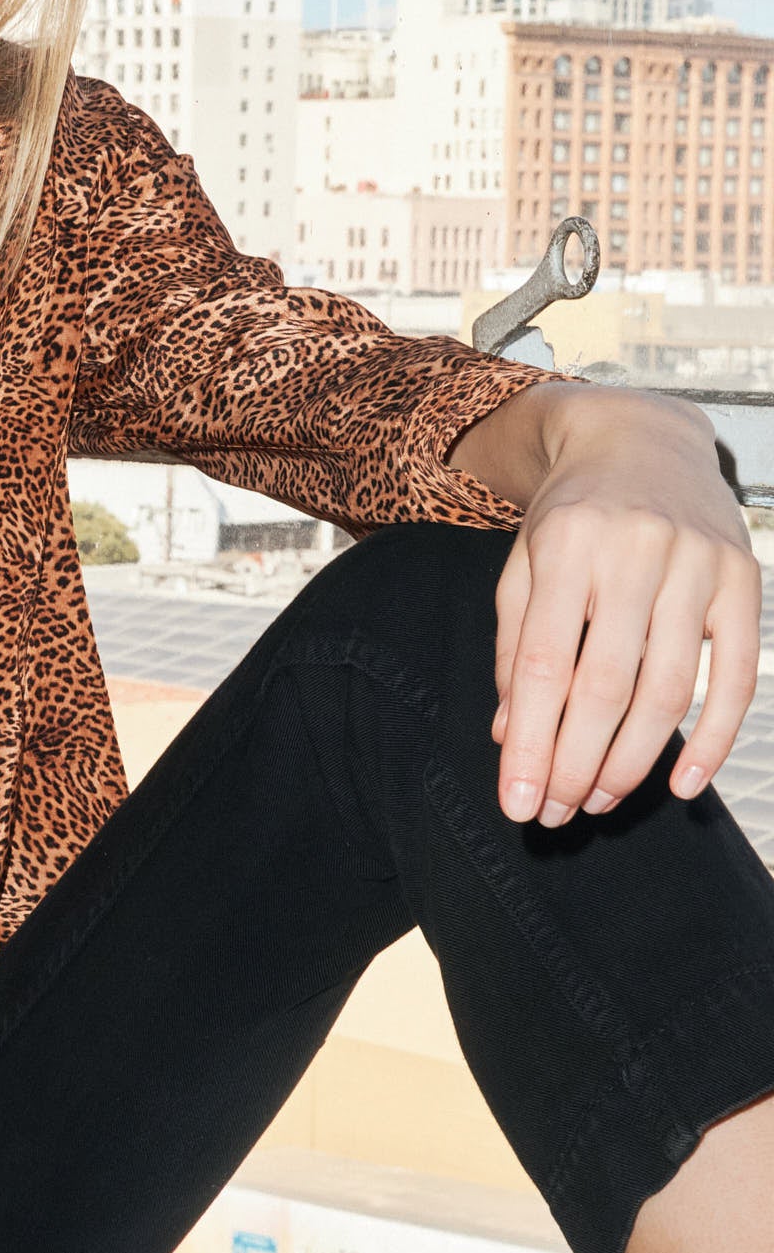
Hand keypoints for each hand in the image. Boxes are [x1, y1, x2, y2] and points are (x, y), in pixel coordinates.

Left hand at [481, 384, 761, 825]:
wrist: (640, 439)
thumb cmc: (569, 518)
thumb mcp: (522, 566)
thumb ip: (513, 647)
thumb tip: (508, 736)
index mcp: (565, 546)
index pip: (542, 664)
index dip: (530, 742)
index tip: (517, 803)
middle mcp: (634, 551)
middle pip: (605, 685)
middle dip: (577, 762)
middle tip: (556, 814)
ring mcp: (697, 564)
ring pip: (668, 688)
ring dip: (633, 760)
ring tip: (597, 800)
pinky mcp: (744, 579)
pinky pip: (736, 675)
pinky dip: (713, 737)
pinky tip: (682, 784)